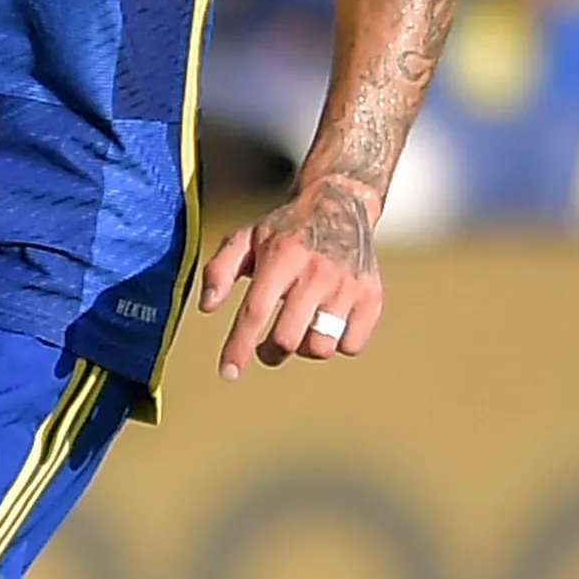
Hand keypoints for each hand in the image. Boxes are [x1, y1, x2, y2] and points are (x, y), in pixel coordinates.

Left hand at [197, 179, 383, 381]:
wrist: (340, 205)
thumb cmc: (284, 230)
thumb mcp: (245, 237)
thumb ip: (219, 270)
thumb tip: (207, 308)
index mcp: (282, 256)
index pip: (256, 312)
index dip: (239, 347)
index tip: (229, 373)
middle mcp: (317, 272)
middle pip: (288, 338)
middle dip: (270, 352)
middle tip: (266, 347)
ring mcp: (348, 285)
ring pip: (321, 347)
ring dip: (304, 348)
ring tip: (299, 330)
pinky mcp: (372, 297)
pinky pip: (351, 346)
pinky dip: (337, 344)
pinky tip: (328, 324)